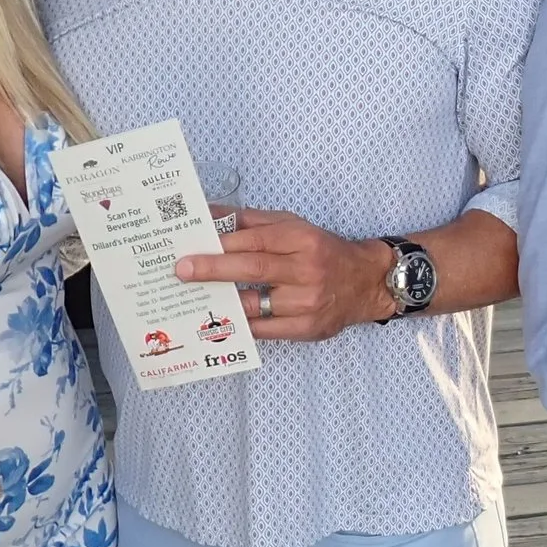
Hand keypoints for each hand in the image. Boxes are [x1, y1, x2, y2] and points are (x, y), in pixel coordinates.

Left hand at [173, 209, 392, 340]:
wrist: (365, 282)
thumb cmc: (321, 250)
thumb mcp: (293, 226)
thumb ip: (251, 221)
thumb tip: (210, 215)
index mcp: (302, 239)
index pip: (255, 240)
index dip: (220, 244)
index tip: (190, 246)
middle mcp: (306, 269)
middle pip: (253, 269)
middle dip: (213, 269)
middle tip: (182, 270)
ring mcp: (308, 302)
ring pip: (254, 304)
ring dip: (221, 302)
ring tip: (194, 299)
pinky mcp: (308, 329)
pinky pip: (264, 330)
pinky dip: (241, 325)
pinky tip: (222, 320)